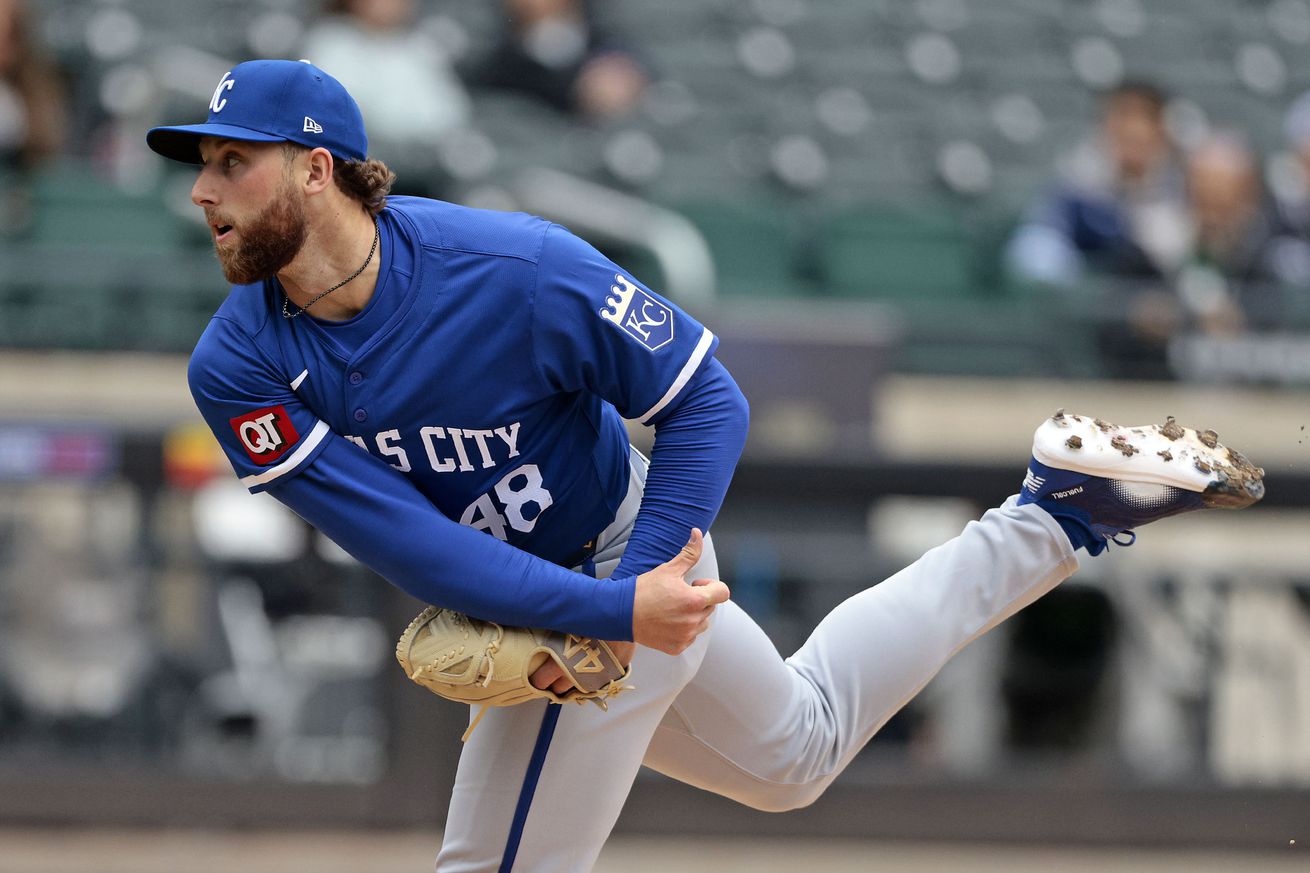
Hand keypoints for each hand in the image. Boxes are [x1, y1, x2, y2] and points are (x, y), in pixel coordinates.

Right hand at [529, 530, 728, 693]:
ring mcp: (686, 637)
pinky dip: (682, 630)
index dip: (710, 586)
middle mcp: (693, 621)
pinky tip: (666, 622)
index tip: (694, 585)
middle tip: (676, 595)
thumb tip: (696, 533)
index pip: (722, 592)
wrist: (620, 613)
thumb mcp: (668, 569)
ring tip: (671, 609)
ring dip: (693, 616)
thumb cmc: (644, 590)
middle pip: (710, 607)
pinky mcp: (677, 647)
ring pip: (701, 623)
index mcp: (694, 600)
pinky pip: (689, 637)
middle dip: (699, 600)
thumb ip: (689, 553)